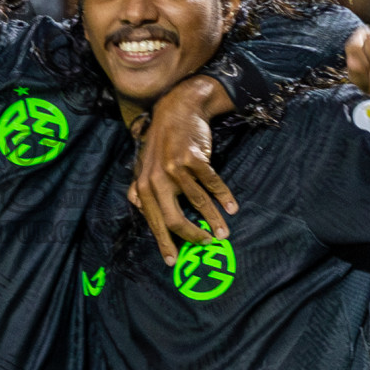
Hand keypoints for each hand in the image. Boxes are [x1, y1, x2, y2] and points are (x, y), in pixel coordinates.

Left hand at [127, 77, 238, 264]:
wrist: (179, 109)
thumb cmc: (163, 141)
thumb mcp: (144, 163)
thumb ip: (140, 186)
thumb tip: (138, 207)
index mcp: (143, 184)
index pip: (153, 221)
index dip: (164, 242)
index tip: (173, 260)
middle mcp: (156, 179)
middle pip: (173, 219)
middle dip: (191, 237)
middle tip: (206, 245)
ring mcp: (174, 169)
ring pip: (198, 204)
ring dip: (214, 220)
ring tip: (224, 232)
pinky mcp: (193, 159)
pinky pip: (212, 185)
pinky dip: (224, 197)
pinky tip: (232, 207)